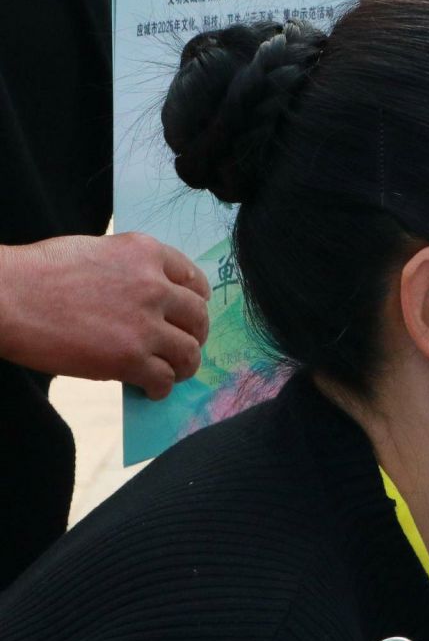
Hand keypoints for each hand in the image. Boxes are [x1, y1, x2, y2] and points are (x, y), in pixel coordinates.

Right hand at [0, 234, 209, 399]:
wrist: (6, 297)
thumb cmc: (38, 274)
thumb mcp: (97, 251)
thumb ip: (130, 270)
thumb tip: (149, 297)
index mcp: (146, 252)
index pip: (192, 279)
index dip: (195, 301)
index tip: (190, 314)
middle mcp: (154, 286)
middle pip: (198, 317)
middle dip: (194, 335)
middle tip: (184, 347)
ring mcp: (145, 324)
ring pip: (188, 352)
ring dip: (184, 365)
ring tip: (172, 373)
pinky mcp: (129, 358)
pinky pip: (163, 378)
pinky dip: (161, 387)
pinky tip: (150, 389)